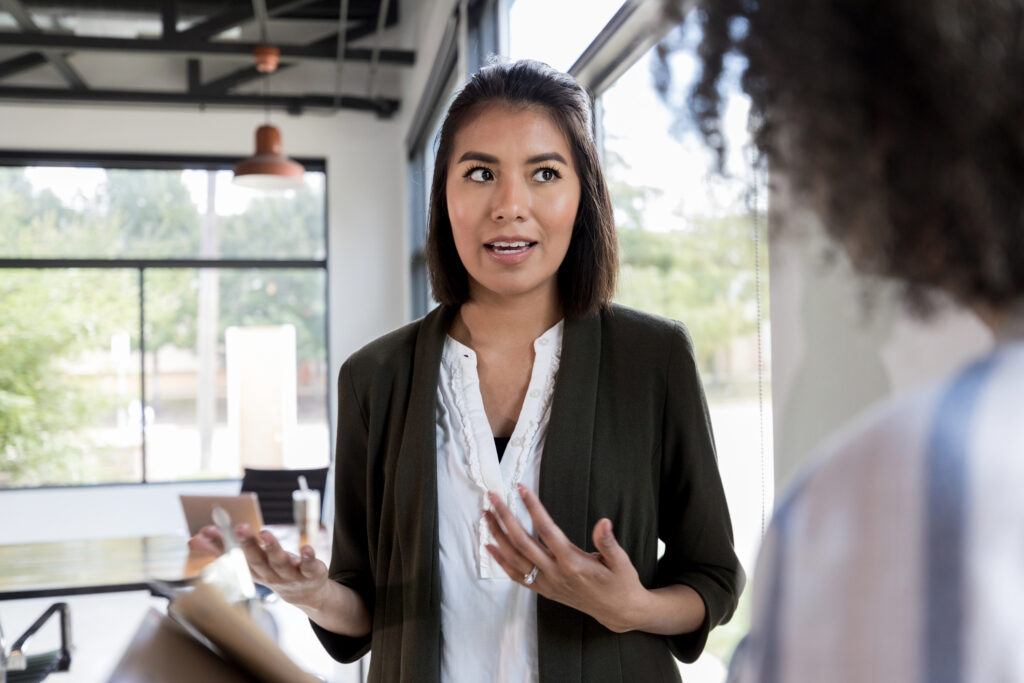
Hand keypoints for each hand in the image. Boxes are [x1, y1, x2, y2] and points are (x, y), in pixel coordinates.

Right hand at [188, 524, 329, 609]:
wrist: (307, 595)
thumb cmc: (272, 572)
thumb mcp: (249, 563)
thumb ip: (224, 549)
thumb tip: (193, 539)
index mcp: (252, 570)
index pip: (234, 558)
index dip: (219, 546)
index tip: (205, 532)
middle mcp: (269, 574)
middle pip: (256, 560)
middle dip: (247, 545)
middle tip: (238, 528)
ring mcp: (290, 575)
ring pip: (280, 562)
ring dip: (272, 548)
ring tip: (265, 533)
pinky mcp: (312, 573)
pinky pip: (310, 567)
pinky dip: (308, 558)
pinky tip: (306, 548)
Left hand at [484, 485, 649, 633]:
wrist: (618, 611)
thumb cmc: (621, 583)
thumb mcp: (621, 562)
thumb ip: (609, 543)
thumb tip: (603, 522)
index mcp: (573, 563)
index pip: (546, 531)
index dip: (533, 508)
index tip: (521, 488)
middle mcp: (555, 573)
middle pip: (522, 542)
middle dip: (505, 518)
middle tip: (493, 497)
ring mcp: (547, 583)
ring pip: (514, 558)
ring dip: (498, 536)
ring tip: (486, 515)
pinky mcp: (544, 590)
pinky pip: (517, 576)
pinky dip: (501, 561)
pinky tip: (490, 546)